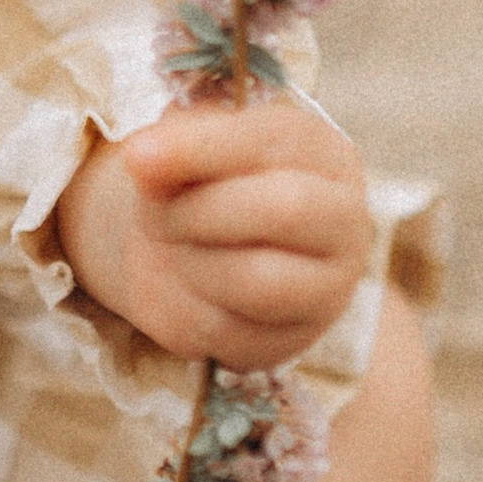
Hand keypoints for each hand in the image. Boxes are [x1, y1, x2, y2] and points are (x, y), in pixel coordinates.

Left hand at [54, 100, 372, 369]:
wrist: (203, 247)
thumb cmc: (204, 182)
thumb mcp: (192, 146)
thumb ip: (176, 143)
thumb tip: (143, 158)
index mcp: (323, 151)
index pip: (271, 143)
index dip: (199, 149)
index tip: (136, 156)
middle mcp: (345, 218)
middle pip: (283, 209)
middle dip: (199, 211)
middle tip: (157, 215)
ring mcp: (330, 286)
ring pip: (259, 281)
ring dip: (191, 263)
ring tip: (171, 247)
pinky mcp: (296, 338)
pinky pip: (231, 333)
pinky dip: (185, 308)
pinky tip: (180, 285)